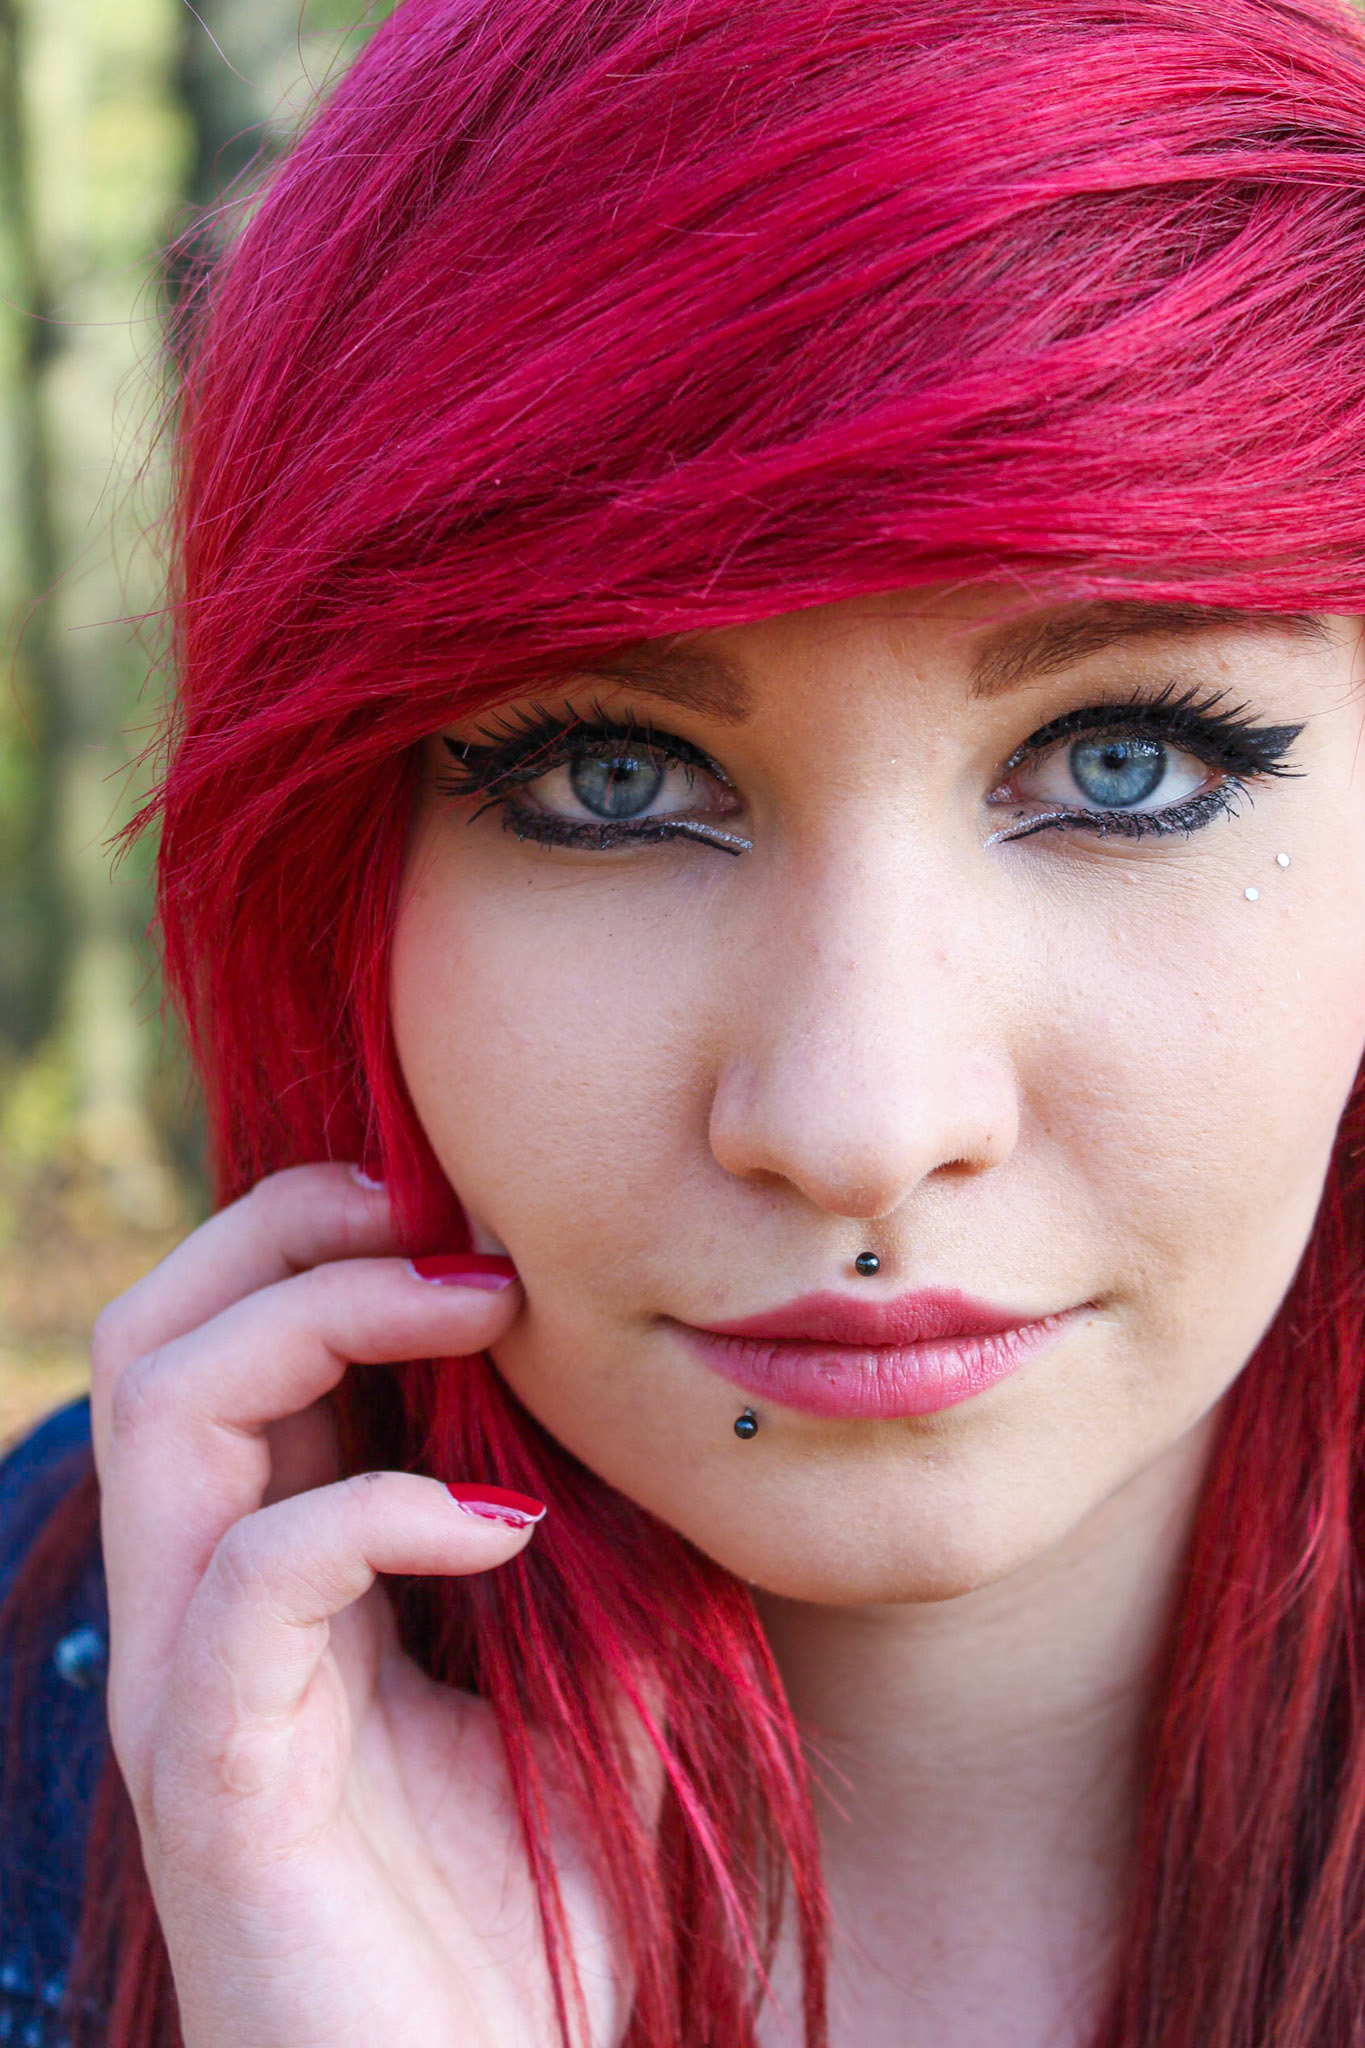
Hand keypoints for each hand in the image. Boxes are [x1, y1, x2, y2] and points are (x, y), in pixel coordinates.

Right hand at [90, 1164, 620, 2047]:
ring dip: (325, 1315)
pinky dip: (378, 1510)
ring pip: (166, 1408)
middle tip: (460, 1229)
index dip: (328, 1235)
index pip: (229, 1336)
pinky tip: (506, 1527)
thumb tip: (653, 1399)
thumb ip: (578, 1537)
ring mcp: (187, 1684)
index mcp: (265, 1567)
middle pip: (158, 1330)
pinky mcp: (211, 1775)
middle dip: (295, 1230)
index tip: (481, 1212)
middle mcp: (197, 1602)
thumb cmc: (525, 1904)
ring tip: (480, 1310)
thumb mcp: (574, 1673)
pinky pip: (251, 1579)